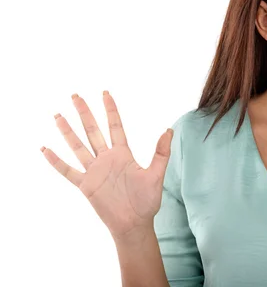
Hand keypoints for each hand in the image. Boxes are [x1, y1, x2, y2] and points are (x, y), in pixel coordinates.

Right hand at [41, 91, 173, 240]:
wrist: (134, 224)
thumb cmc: (147, 201)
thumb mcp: (156, 174)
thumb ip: (161, 152)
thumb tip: (169, 130)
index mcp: (123, 154)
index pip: (115, 126)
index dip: (110, 110)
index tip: (105, 93)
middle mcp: (107, 159)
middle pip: (93, 131)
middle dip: (84, 113)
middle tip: (76, 95)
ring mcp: (94, 171)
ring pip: (78, 146)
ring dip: (68, 132)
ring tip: (57, 116)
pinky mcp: (86, 185)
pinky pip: (68, 170)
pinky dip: (56, 161)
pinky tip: (45, 149)